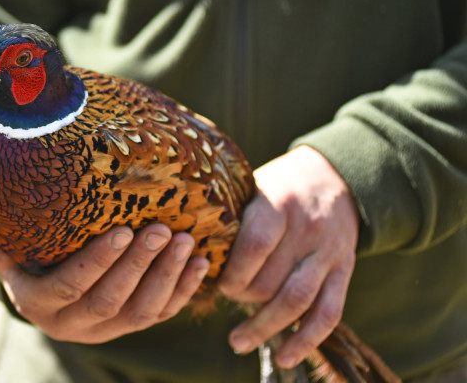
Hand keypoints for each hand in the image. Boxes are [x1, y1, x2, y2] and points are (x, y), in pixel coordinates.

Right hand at [0, 223, 209, 343]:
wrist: (48, 299)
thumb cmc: (29, 263)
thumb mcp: (12, 256)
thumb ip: (5, 242)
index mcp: (40, 304)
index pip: (71, 286)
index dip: (98, 261)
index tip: (123, 230)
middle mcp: (73, 325)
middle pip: (111, 299)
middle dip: (138, 264)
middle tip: (160, 230)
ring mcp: (106, 330)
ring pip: (142, 311)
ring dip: (166, 276)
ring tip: (184, 241)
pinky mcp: (131, 327)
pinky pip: (162, 314)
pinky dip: (184, 290)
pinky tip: (200, 263)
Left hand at [217, 145, 358, 367]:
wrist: (334, 177)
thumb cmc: (278, 186)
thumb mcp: (253, 187)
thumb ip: (231, 218)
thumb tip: (188, 252)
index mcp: (278, 204)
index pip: (254, 247)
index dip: (232, 272)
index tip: (215, 280)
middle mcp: (307, 229)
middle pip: (271, 280)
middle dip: (242, 298)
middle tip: (226, 300)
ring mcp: (329, 252)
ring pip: (297, 301)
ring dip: (265, 327)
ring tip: (238, 342)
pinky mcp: (345, 270)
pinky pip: (329, 312)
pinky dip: (306, 340)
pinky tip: (284, 356)